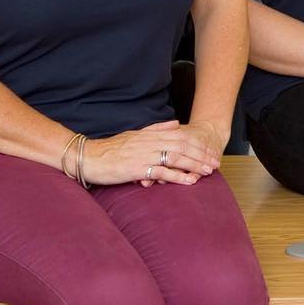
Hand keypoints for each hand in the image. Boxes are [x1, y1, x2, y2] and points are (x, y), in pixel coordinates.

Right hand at [82, 120, 218, 186]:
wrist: (88, 158)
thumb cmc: (110, 149)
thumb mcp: (134, 135)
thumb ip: (156, 128)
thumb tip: (176, 123)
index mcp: (150, 134)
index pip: (181, 137)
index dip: (199, 144)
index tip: (211, 151)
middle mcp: (149, 142)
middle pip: (183, 146)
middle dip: (202, 155)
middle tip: (216, 163)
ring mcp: (144, 155)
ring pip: (176, 158)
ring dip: (195, 165)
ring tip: (208, 172)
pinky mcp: (137, 168)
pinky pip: (162, 172)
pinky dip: (178, 176)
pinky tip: (190, 181)